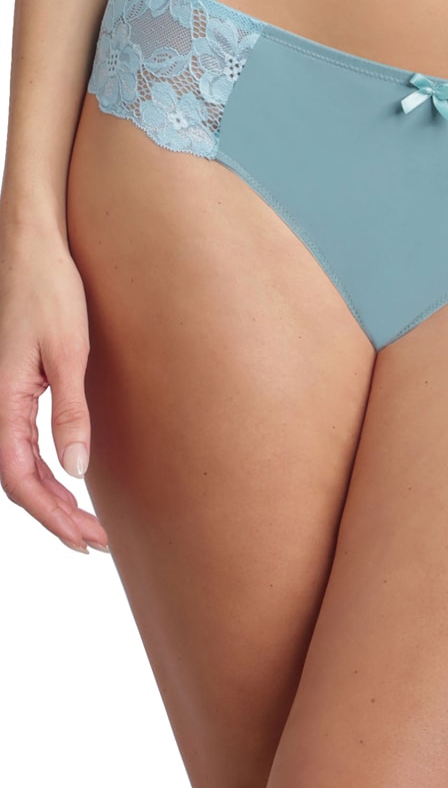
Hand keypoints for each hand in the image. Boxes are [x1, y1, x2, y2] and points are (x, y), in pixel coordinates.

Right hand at [0, 224, 107, 552]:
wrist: (33, 244)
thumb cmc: (50, 288)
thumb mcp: (69, 351)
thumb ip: (71, 411)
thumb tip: (76, 469)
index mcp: (3, 398)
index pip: (19, 478)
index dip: (51, 516)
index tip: (86, 540)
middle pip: (19, 479)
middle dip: (56, 517)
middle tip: (98, 543)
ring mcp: (3, 394)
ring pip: (19, 463)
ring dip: (51, 498)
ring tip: (87, 525)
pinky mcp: (15, 384)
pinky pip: (22, 441)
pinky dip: (45, 470)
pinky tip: (70, 480)